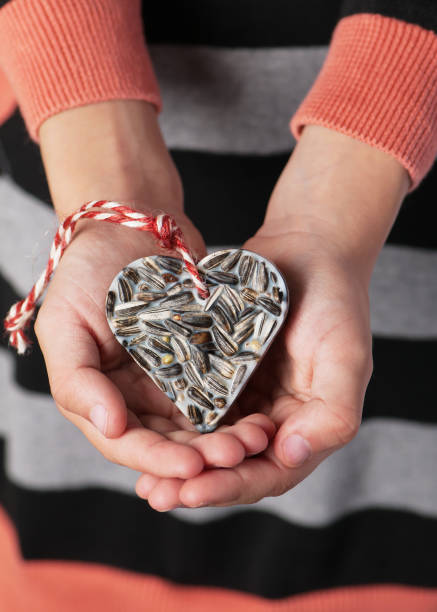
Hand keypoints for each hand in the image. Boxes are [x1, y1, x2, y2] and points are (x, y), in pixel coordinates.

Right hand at [35, 100, 273, 481]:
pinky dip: (238, 408)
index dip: (157, 459)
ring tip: (255, 439)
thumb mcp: (64, 325)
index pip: (126, 442)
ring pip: (199, 423)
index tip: (192, 466)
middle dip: (202, 455)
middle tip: (237, 456)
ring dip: (226, 437)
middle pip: (169, 441)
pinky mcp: (200, 360)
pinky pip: (220, 391)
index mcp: (100, 396)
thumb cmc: (86, 271)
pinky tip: (261, 415)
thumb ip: (76, 380)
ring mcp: (170, 379)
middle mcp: (136, 397)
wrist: (131, 226)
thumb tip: (109, 426)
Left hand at [136, 227, 371, 506]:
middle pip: (233, 466)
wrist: (307, 250)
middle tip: (156, 495)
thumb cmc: (335, 301)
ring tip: (144, 479)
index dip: (232, 485)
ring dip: (178, 463)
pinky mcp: (221, 375)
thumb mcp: (346, 356)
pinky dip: (173, 423)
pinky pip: (195, 404)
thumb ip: (332, 413)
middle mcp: (273, 420)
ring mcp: (246, 398)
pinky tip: (144, 431)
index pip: (270, 471)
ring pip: (209, 442)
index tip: (191, 493)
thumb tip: (292, 455)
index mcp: (306, 426)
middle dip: (196, 484)